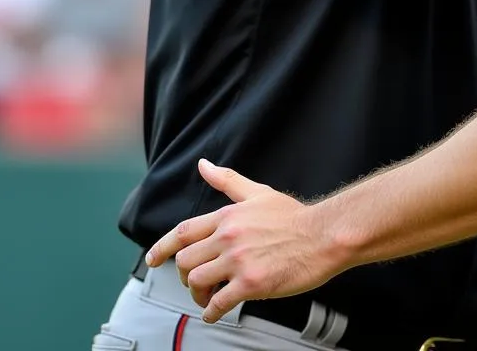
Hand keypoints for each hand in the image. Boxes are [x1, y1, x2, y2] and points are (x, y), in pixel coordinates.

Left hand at [144, 159, 346, 323]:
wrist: (324, 235)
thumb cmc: (295, 216)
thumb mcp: (259, 192)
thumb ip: (228, 181)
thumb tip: (204, 165)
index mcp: (228, 216)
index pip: (183, 232)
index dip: (162, 247)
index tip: (152, 259)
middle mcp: (229, 237)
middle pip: (185, 261)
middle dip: (185, 276)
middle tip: (196, 283)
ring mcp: (239, 261)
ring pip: (196, 282)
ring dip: (197, 295)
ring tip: (208, 297)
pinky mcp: (251, 283)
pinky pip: (218, 303)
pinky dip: (211, 311)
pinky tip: (216, 311)